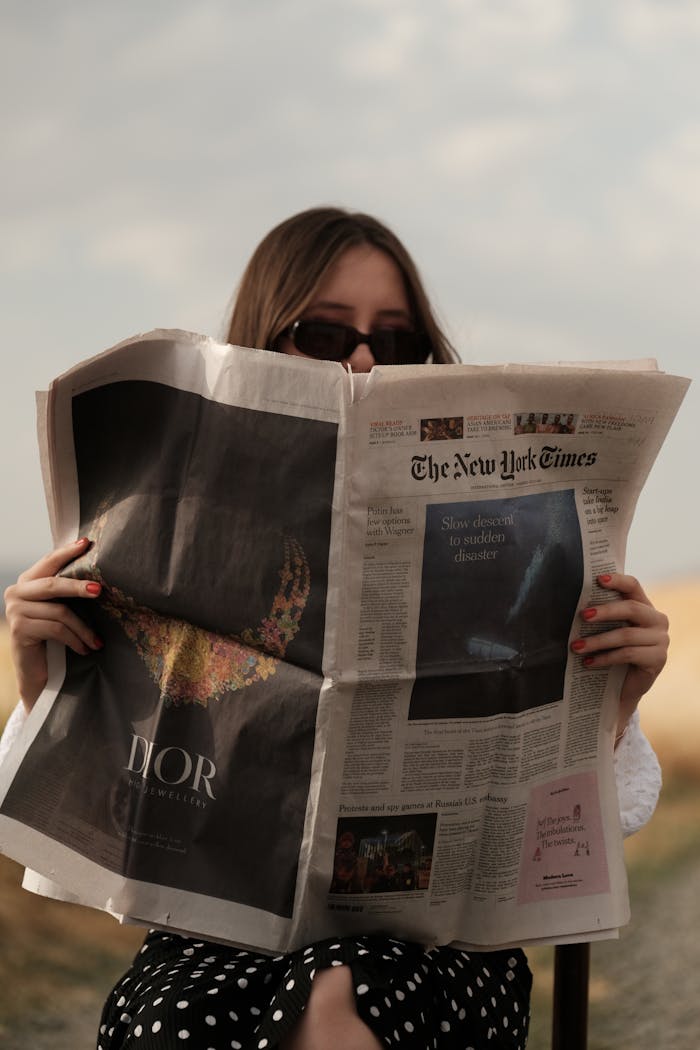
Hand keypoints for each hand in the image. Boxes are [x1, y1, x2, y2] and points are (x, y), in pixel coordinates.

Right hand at [3, 538, 103, 712]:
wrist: (37, 671)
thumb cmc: (53, 637)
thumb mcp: (59, 609)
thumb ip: (67, 590)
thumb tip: (98, 574)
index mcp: (27, 581)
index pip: (49, 561)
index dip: (67, 552)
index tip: (86, 543)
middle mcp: (16, 592)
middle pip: (53, 585)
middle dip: (79, 587)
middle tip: (99, 590)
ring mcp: (15, 610)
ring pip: (59, 612)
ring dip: (83, 629)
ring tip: (97, 642)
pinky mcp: (19, 629)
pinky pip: (55, 629)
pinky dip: (75, 640)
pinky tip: (85, 649)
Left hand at [570, 572, 668, 740]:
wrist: (622, 688)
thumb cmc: (611, 653)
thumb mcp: (607, 630)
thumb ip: (601, 616)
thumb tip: (574, 603)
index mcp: (644, 606)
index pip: (633, 586)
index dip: (617, 580)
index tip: (598, 579)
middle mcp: (657, 619)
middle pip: (631, 608)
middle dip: (605, 611)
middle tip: (582, 616)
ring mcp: (661, 639)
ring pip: (626, 635)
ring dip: (598, 641)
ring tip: (576, 647)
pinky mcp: (659, 659)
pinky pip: (628, 654)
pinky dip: (605, 658)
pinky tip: (588, 662)